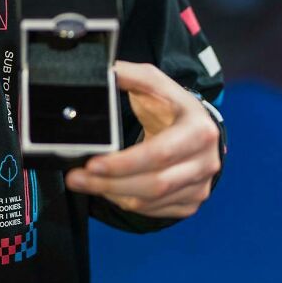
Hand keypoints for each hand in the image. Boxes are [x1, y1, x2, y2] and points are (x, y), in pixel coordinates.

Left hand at [64, 61, 221, 218]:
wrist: (197, 126)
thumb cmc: (170, 103)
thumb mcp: (153, 82)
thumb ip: (128, 75)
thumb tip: (100, 71)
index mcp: (198, 130)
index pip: (159, 154)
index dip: (124, 163)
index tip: (92, 164)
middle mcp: (205, 162)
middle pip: (154, 183)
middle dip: (109, 183)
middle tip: (75, 178)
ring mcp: (200, 186)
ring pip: (151, 201)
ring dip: (112, 194)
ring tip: (83, 183)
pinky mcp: (191, 201)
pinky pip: (154, 210)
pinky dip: (126, 202)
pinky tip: (107, 190)